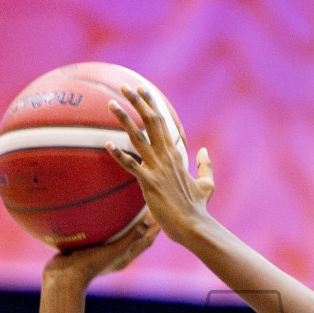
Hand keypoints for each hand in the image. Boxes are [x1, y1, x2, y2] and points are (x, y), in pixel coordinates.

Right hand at [43, 217, 159, 289]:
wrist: (64, 276)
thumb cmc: (90, 264)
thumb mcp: (113, 250)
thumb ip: (130, 237)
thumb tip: (148, 221)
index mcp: (124, 257)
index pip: (145, 242)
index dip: (155, 231)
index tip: (162, 216)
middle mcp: (115, 255)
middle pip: (134, 238)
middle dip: (142, 226)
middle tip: (146, 209)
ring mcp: (100, 252)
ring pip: (115, 236)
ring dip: (121, 225)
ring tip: (123, 208)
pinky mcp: (87, 249)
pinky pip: (98, 234)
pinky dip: (102, 225)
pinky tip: (95, 213)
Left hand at [107, 85, 214, 241]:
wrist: (194, 225)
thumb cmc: (198, 207)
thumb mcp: (206, 183)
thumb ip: (205, 165)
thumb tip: (204, 151)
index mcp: (176, 154)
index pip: (163, 122)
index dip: (151, 105)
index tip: (142, 90)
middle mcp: (166, 156)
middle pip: (150, 122)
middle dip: (137, 102)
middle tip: (125, 86)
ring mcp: (157, 168)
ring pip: (138, 137)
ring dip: (124, 119)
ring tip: (111, 104)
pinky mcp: (148, 183)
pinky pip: (130, 166)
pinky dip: (119, 155)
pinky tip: (106, 145)